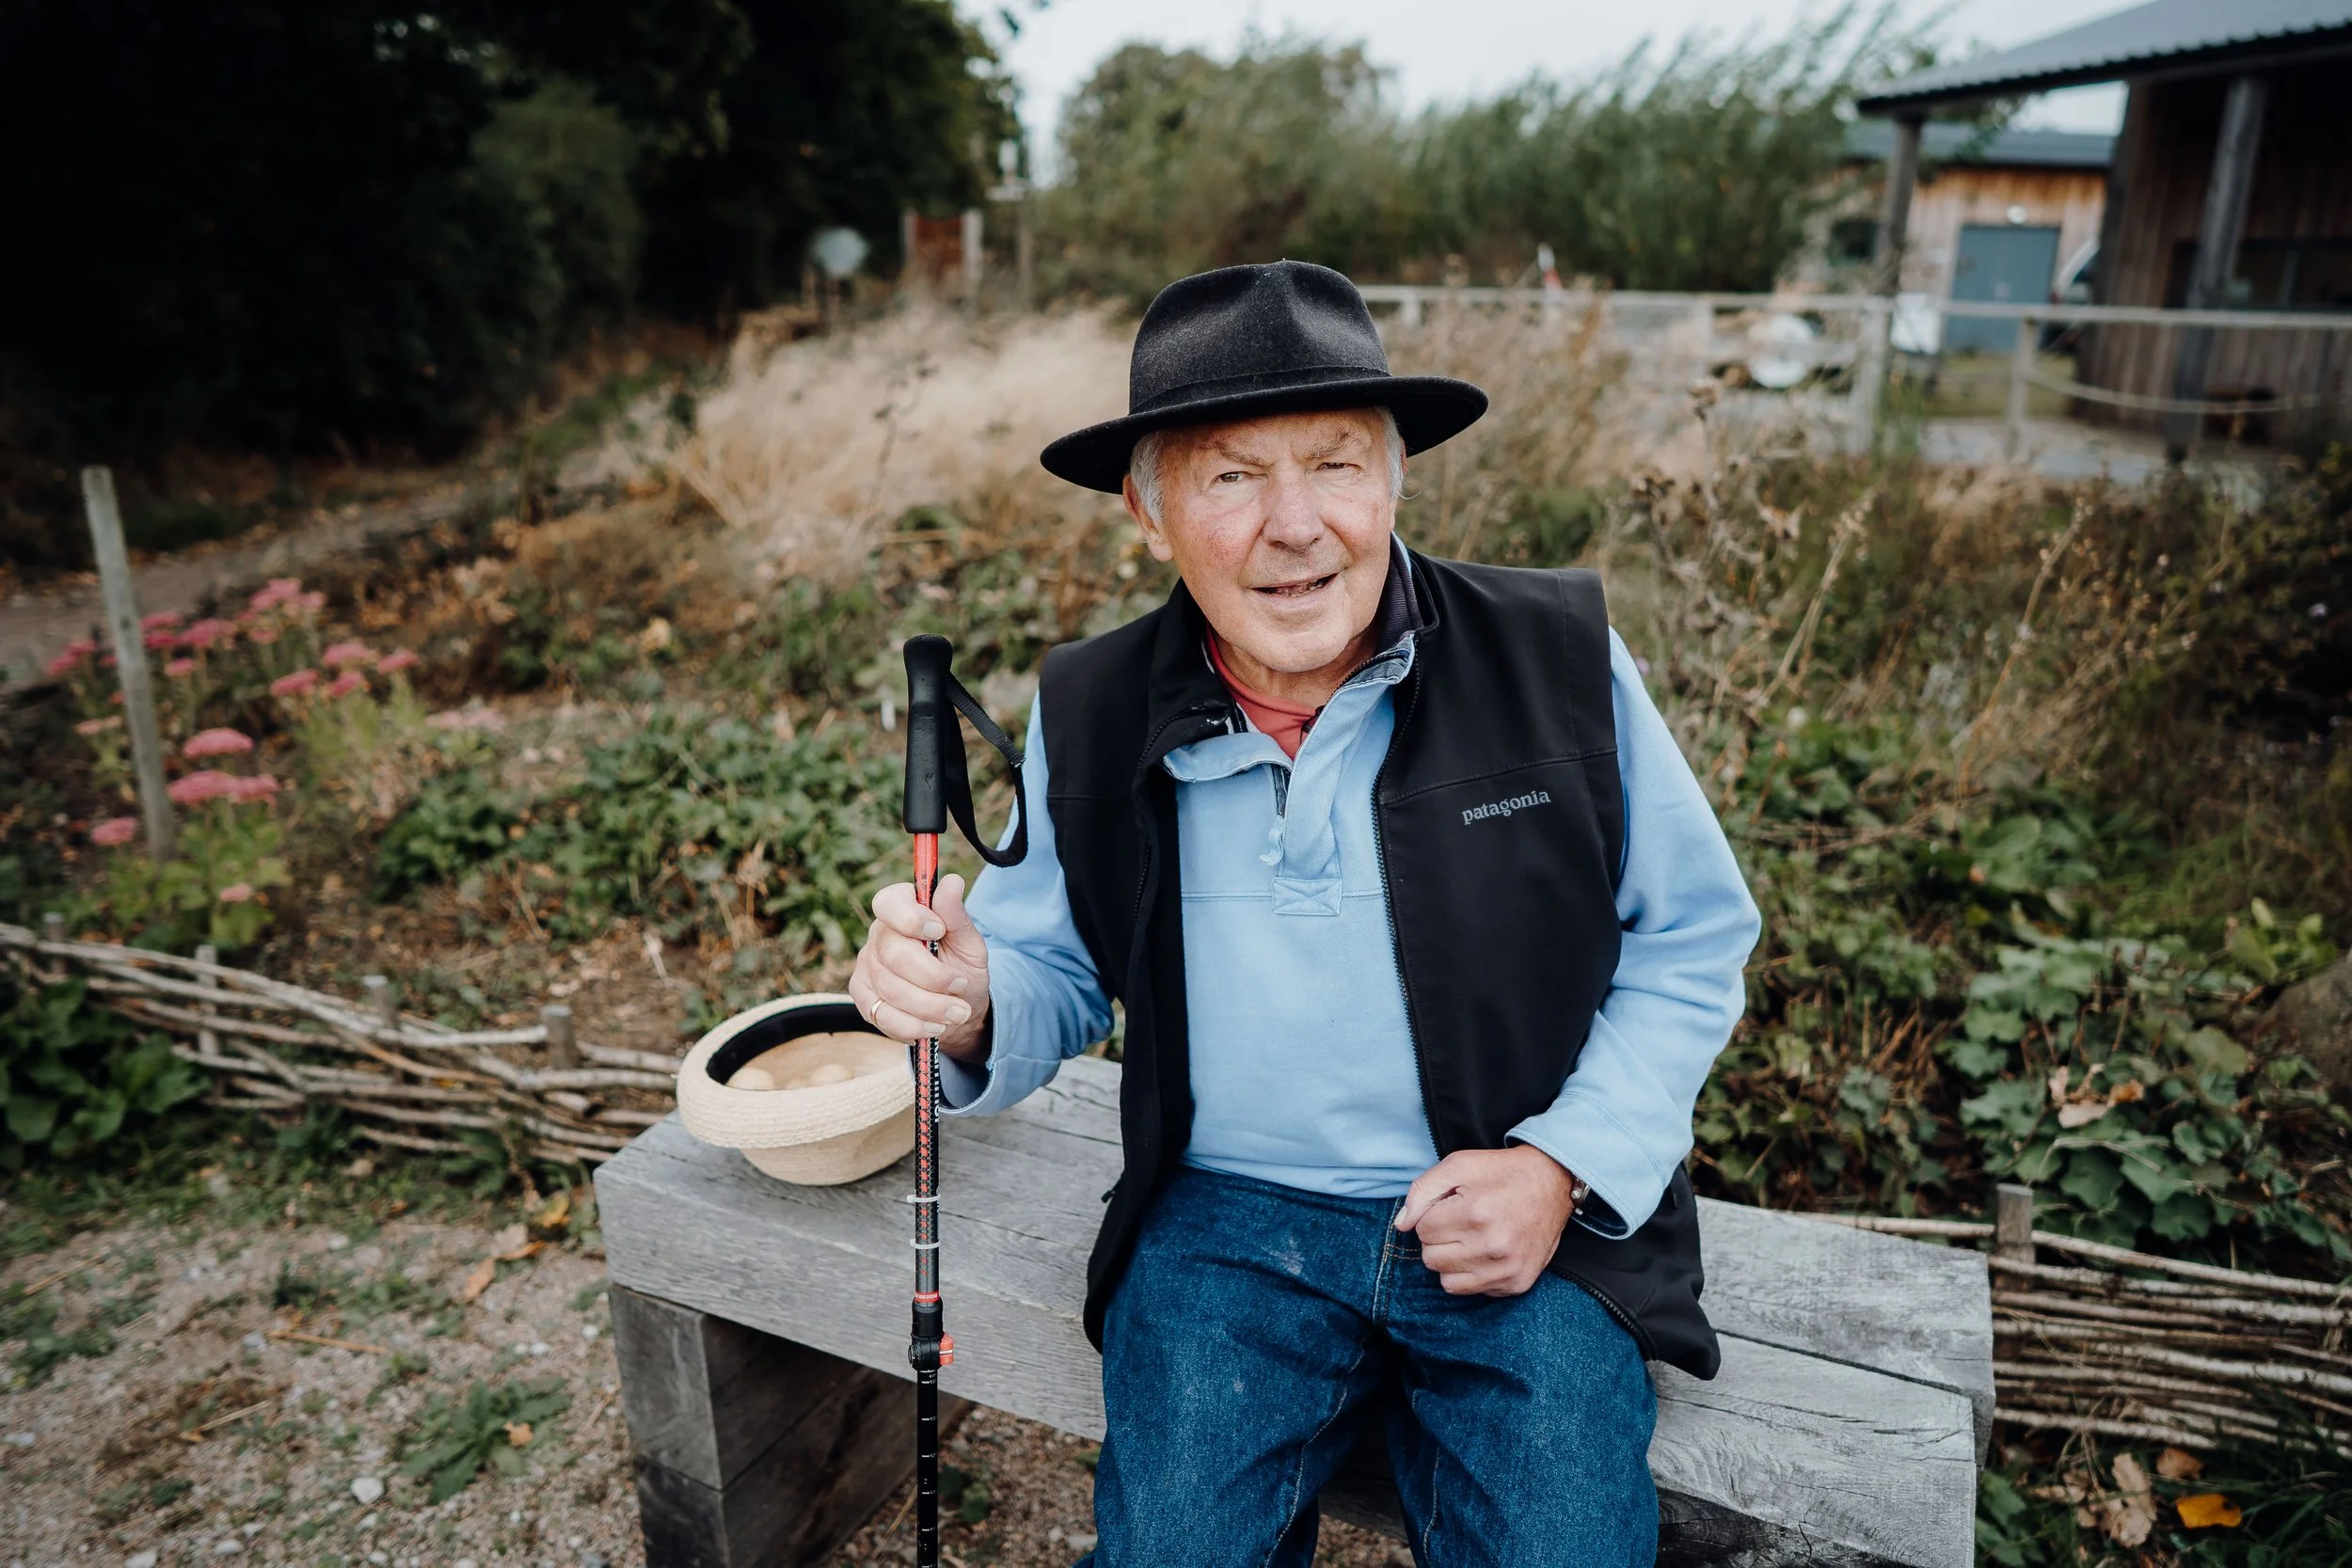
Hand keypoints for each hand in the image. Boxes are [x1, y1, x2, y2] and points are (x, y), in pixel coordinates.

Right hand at [848, 874, 991, 1061]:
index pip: (889, 903)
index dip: (910, 917)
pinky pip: (881, 1015)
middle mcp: (879, 936)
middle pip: (893, 953)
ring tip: (957, 1013)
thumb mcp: (969, 942)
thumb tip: (951, 882)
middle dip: (932, 976)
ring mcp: (867, 968)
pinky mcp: (864, 998)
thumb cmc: (962, 966)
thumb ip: (956, 915)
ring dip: (929, 1007)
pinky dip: (912, 1026)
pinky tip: (934, 1027)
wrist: (957, 1006)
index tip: (939, 931)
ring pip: (889, 989)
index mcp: (902, 910)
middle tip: (961, 986)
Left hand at [1394, 1146, 1577, 1296]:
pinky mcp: (1517, 1283)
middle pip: (1431, 1258)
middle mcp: (1492, 1246)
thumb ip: (1422, 1191)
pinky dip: (1471, 1274)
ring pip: (1446, 1280)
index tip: (1451, 1206)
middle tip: (1459, 1222)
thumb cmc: (1501, 1172)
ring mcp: (1507, 1269)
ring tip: (1469, 1239)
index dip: (1432, 1215)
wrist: (1553, 1183)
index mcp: (1475, 1213)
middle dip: (1438, 1239)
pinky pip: (1471, 1292)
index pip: (1422, 1230)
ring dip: (1450, 1260)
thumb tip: (1401, 1225)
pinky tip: (1484, 1253)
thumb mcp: (1458, 1165)